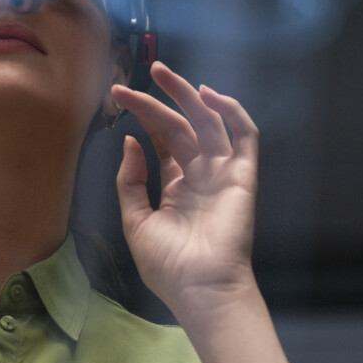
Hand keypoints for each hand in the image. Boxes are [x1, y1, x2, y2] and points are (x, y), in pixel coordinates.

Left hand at [112, 63, 261, 317]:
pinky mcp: (242, 177)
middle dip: (159, 99)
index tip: (117, 95)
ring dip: (188, 95)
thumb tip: (129, 142)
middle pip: (181, 125)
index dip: (143, 115)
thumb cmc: (168, 265)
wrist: (199, 290)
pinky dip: (232, 112)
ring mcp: (222, 174)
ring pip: (208, 123)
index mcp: (176, 186)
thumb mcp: (135, 220)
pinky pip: (245, 138)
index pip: (162, 139)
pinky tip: (208, 95)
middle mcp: (200, 175)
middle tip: (136, 76)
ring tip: (162, 73)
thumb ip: (130, 181)